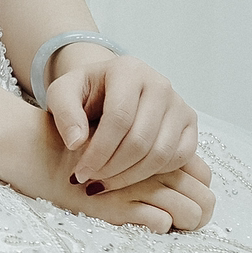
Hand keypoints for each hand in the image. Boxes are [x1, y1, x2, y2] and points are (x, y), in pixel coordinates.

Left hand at [4, 105, 214, 231]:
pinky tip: (129, 174)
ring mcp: (179, 104)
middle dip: (113, 168)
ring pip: (161, 153)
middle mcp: (159, 84)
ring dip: (132, 176)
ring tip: (106, 181)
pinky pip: (179, 157)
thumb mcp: (62, 94)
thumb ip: (64, 114)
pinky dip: (155, 173)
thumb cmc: (83, 92)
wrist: (107, 88)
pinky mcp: (190, 122)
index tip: (80, 173)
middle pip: (140, 140)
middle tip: (92, 181)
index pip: (118, 119)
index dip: (98, 152)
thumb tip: (75, 143)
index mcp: (128, 71)